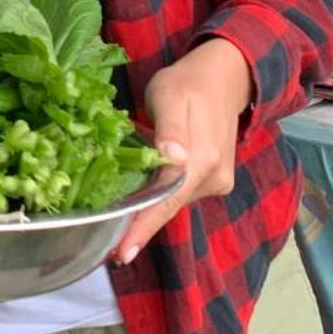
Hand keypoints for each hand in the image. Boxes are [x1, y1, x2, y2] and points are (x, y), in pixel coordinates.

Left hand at [112, 38, 252, 264]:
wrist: (225, 78)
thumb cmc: (188, 83)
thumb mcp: (169, 96)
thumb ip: (169, 129)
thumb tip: (173, 158)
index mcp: (202, 158)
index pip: (166, 201)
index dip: (142, 229)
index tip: (122, 254)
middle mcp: (214, 177)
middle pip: (168, 207)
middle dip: (138, 225)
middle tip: (107, 243)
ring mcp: (217, 181)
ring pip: (173, 201)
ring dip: (148, 208)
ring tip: (117, 218)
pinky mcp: (215, 180)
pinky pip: (180, 193)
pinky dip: (160, 195)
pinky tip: (141, 195)